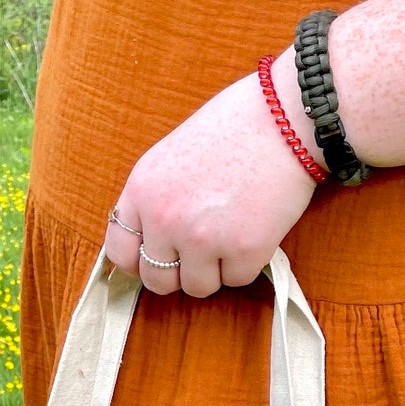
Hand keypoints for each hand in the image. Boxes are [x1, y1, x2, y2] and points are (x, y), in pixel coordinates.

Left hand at [104, 49, 321, 296]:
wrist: (284, 118)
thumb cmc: (232, 128)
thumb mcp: (171, 156)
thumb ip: (154, 200)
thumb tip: (150, 244)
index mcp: (142, 190)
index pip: (120, 252)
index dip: (139, 262)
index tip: (158, 260)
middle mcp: (165, 219)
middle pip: (157, 281)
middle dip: (179, 273)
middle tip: (201, 252)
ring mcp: (203, 239)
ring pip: (197, 287)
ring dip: (215, 270)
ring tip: (231, 233)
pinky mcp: (243, 252)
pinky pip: (236, 280)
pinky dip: (247, 262)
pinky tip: (255, 227)